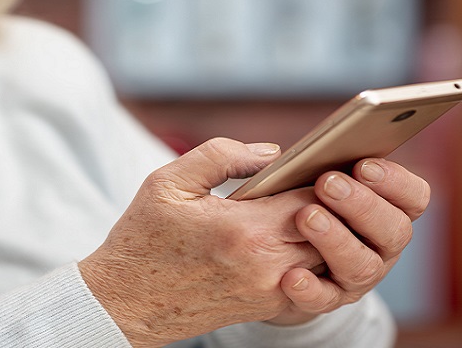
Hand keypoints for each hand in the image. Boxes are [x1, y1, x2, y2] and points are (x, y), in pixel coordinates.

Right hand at [79, 138, 324, 346]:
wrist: (125, 303)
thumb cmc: (143, 239)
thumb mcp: (169, 182)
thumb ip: (222, 155)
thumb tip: (272, 153)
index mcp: (245, 230)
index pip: (314, 198)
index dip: (327, 176)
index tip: (328, 158)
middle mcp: (267, 266)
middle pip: (331, 228)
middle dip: (336, 202)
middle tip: (335, 177)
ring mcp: (271, 292)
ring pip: (328, 257)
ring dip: (332, 230)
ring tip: (323, 203)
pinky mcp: (268, 308)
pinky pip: (314, 279)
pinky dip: (316, 255)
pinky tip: (304, 232)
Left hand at [271, 158, 430, 324]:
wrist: (278, 259)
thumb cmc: (294, 203)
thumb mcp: (301, 178)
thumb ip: (302, 164)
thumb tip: (272, 154)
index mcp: (387, 209)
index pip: (415, 197)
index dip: (396, 182)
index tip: (363, 165)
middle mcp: (382, 245)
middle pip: (394, 230)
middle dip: (362, 205)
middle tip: (327, 183)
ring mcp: (359, 276)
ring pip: (363, 265)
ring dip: (336, 240)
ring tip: (306, 217)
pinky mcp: (329, 300)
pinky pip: (325, 299)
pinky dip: (310, 288)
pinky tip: (291, 275)